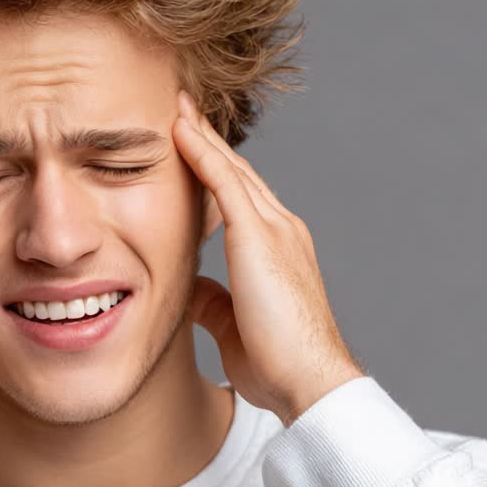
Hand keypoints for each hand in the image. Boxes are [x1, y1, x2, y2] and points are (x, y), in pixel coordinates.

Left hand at [172, 91, 363, 426]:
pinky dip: (201, 152)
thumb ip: (215, 301)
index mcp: (278, 250)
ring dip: (201, 135)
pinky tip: (179, 128)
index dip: (215, 170)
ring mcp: (274, 229)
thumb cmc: (278, 365)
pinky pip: (224, 182)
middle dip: (209, 141)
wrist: (309, 380)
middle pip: (237, 173)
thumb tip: (192, 289)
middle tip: (182, 108)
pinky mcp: (260, 236)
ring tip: (177, 106)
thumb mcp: (234, 325)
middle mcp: (281, 229)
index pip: (241, 199)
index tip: (191, 146)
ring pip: (230, 169)